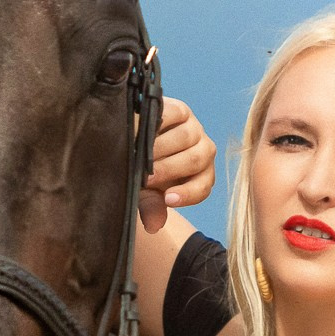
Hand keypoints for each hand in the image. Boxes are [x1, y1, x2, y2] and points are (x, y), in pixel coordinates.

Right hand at [139, 96, 215, 231]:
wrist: (131, 141)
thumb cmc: (143, 171)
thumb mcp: (146, 191)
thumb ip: (152, 206)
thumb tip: (153, 226)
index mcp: (201, 174)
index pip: (203, 186)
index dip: (188, 194)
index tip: (168, 199)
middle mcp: (203, 149)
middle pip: (196, 160)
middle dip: (169, 170)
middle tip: (145, 177)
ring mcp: (194, 127)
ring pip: (186, 137)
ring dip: (161, 148)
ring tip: (139, 155)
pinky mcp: (180, 109)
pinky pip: (173, 114)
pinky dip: (157, 123)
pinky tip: (139, 130)